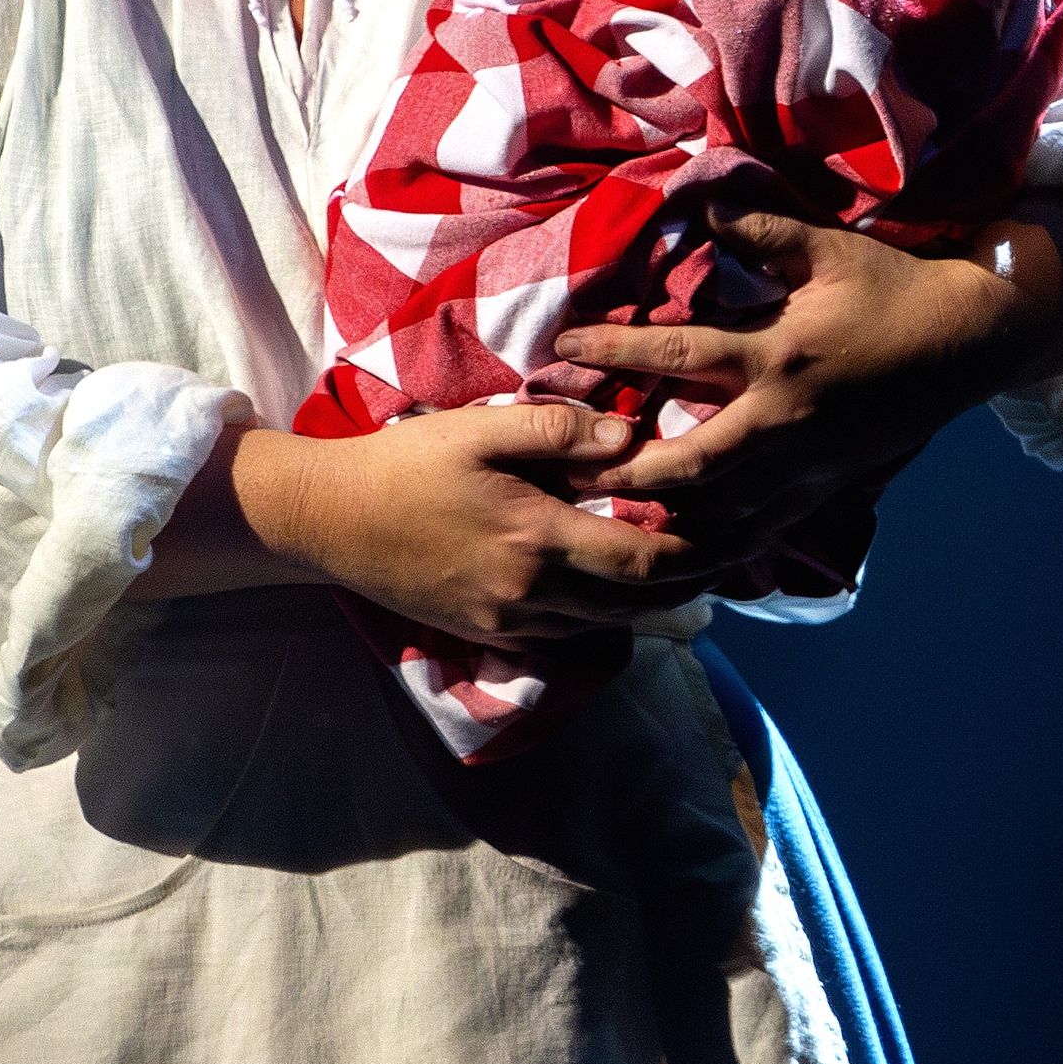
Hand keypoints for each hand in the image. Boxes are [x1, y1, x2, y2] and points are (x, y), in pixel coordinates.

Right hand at [139, 405, 711, 646]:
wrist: (327, 521)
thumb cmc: (405, 465)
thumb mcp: (481, 429)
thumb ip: (558, 431)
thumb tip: (630, 436)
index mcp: (536, 544)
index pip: (641, 561)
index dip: (695, 552)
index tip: (735, 531)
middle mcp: (530, 598)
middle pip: (633, 603)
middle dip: (687, 582)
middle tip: (733, 556)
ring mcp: (507, 624)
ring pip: (604, 623)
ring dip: (648, 601)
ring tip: (691, 568)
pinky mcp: (487, 634)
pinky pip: (567, 632)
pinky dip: (603, 612)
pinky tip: (619, 584)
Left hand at [550, 206, 1062, 562]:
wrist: (966, 341)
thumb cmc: (893, 288)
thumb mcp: (828, 249)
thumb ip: (759, 230)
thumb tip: (698, 203)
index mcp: (780, 354)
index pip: (680, 357)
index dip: (617, 351)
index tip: (563, 348)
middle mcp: (787, 419)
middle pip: (690, 464)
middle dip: (626, 470)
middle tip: (570, 468)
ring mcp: (808, 464)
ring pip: (723, 512)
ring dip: (665, 516)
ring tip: (609, 515)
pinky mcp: (826, 487)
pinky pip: (763, 529)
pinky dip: (717, 541)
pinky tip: (679, 546)